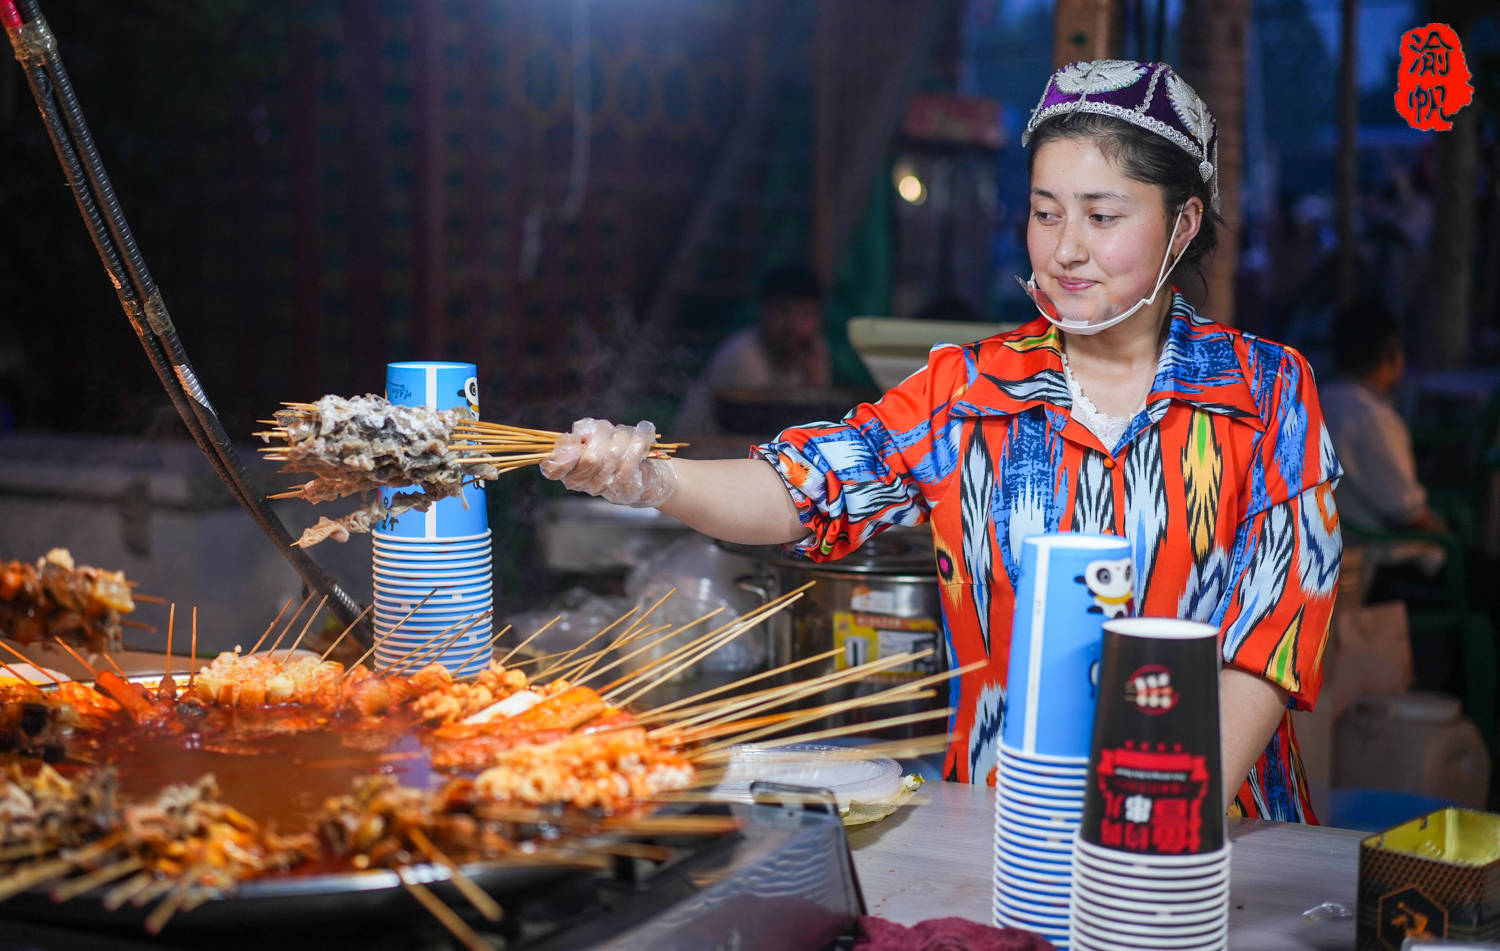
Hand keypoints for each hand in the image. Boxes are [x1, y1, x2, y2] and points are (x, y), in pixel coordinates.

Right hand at [540, 418, 677, 507]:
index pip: (552, 469)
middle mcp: (586, 484)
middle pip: (589, 457)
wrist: (650, 475)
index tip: (576, 443)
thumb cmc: (619, 453)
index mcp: (571, 472)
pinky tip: (643, 437)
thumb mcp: (597, 438)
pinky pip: (632, 459)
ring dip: (623, 437)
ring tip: (629, 437)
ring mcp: (608, 488)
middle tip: (611, 432)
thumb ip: (584, 431)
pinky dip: (639, 441)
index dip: (561, 455)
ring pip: (612, 454)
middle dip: (603, 435)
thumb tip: (582, 433)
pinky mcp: (628, 488)